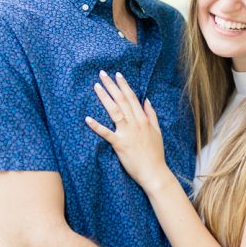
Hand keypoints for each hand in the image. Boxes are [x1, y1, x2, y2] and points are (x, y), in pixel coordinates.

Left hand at [85, 70, 168, 191]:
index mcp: (144, 119)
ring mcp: (128, 133)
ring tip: (96, 87)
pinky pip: (106, 133)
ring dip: (105, 98)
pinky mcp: (120, 144)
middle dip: (112, 86)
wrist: (155, 172)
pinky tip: (87, 118)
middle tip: (102, 74)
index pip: (132, 98)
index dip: (124, 85)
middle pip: (122, 100)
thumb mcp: (157, 131)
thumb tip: (147, 100)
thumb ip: (152, 115)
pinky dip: (96, 126)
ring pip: (115, 111)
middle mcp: (136, 123)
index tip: (117, 74)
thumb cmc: (155, 153)